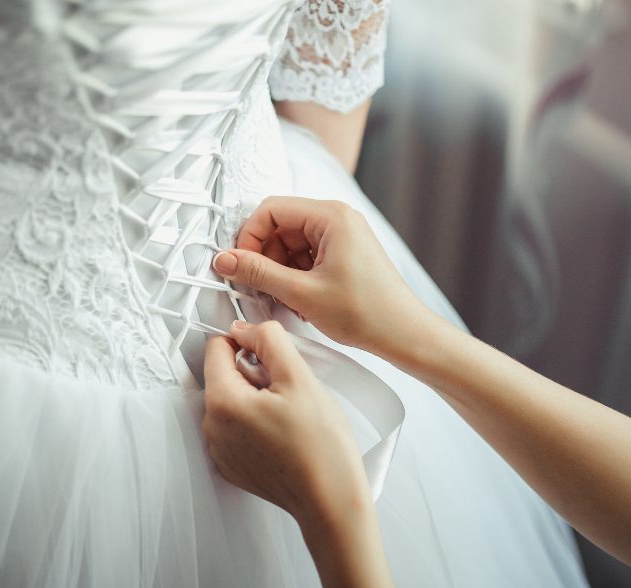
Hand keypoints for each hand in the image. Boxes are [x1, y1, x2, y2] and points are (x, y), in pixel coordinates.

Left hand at [202, 320, 371, 533]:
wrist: (331, 500)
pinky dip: (257, 424)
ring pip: (233, 402)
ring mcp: (221, 450)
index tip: (272, 355)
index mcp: (222, 402)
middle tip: (289, 390)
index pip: (218, 347)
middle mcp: (212, 427)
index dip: (247, 342)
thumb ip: (269, 340)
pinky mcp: (233, 466)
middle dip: (254, 373)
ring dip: (257, 398)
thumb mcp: (299, 377)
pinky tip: (285, 434)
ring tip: (290, 415)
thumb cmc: (320, 446)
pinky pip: (238, 429)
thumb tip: (246, 328)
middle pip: (225, 376)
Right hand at [212, 196, 436, 363]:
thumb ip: (258, 273)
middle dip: (264, 257)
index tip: (239, 264)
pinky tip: (298, 299)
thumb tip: (226, 261)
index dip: (249, 237)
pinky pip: (306, 256)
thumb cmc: (368, 312)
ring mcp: (342, 236)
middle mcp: (338, 219)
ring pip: (290, 244)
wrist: (404, 334)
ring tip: (285, 298)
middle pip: (280, 226)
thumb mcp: (301, 293)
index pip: (271, 210)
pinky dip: (294, 276)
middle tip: (258, 286)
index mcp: (331, 216)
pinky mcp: (343, 254)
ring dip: (279, 270)